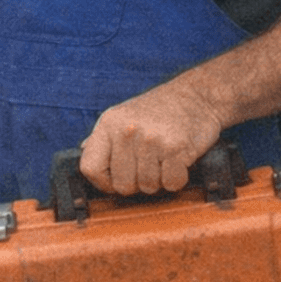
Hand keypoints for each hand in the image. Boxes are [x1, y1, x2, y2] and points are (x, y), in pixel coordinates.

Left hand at [79, 80, 221, 195]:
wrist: (197, 95)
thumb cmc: (159, 109)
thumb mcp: (123, 116)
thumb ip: (102, 138)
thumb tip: (83, 151)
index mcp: (108, 124)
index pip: (89, 168)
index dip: (103, 182)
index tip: (116, 179)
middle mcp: (126, 130)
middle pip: (121, 184)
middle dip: (137, 183)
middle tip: (150, 165)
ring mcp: (150, 139)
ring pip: (147, 186)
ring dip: (159, 180)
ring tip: (164, 158)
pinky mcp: (175, 147)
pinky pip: (171, 183)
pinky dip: (177, 179)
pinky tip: (179, 161)